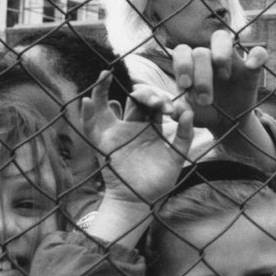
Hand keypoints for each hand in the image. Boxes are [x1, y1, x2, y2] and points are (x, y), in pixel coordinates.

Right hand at [82, 72, 193, 205]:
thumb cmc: (159, 180)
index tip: (173, 110)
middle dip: (147, 95)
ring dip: (103, 88)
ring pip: (105, 105)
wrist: (141, 201)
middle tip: (158, 102)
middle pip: (134, 100)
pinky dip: (86, 114)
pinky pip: (90, 127)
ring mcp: (116, 133)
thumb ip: (184, 136)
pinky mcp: (103, 143)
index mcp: (151, 127)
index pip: (154, 104)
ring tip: (105, 73)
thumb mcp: (177, 156)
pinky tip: (87, 100)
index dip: (163, 101)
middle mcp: (132, 126)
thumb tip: (189, 113)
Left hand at [172, 30, 267, 133]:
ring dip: (221, 55)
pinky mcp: (251, 68)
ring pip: (222, 38)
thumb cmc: (205, 113)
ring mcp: (230, 60)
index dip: (182, 65)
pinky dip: (256, 55)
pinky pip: (258, 52)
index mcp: (190, 65)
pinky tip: (251, 66)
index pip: (182, 52)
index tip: (186, 85)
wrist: (227, 122)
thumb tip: (177, 109)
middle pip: (200, 51)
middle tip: (205, 99)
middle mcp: (208, 57)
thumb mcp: (192, 115)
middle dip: (201, 75)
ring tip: (224, 76)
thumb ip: (180, 112)